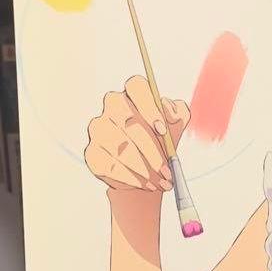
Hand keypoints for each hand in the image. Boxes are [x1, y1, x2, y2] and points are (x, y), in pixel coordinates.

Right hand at [85, 75, 189, 192]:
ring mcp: (99, 129)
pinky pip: (109, 165)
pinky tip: (146, 184)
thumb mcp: (178, 126)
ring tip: (161, 181)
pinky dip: (131, 178)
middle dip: (150, 148)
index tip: (162, 129)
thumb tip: (168, 112)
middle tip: (166, 168)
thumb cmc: (163, 143)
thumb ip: (179, 112)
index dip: (149, 107)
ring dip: (143, 168)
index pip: (137, 86)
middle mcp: (112, 107)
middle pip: (127, 120)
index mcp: (134, 95)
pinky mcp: (92, 152)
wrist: (150, 171)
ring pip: (118, 146)